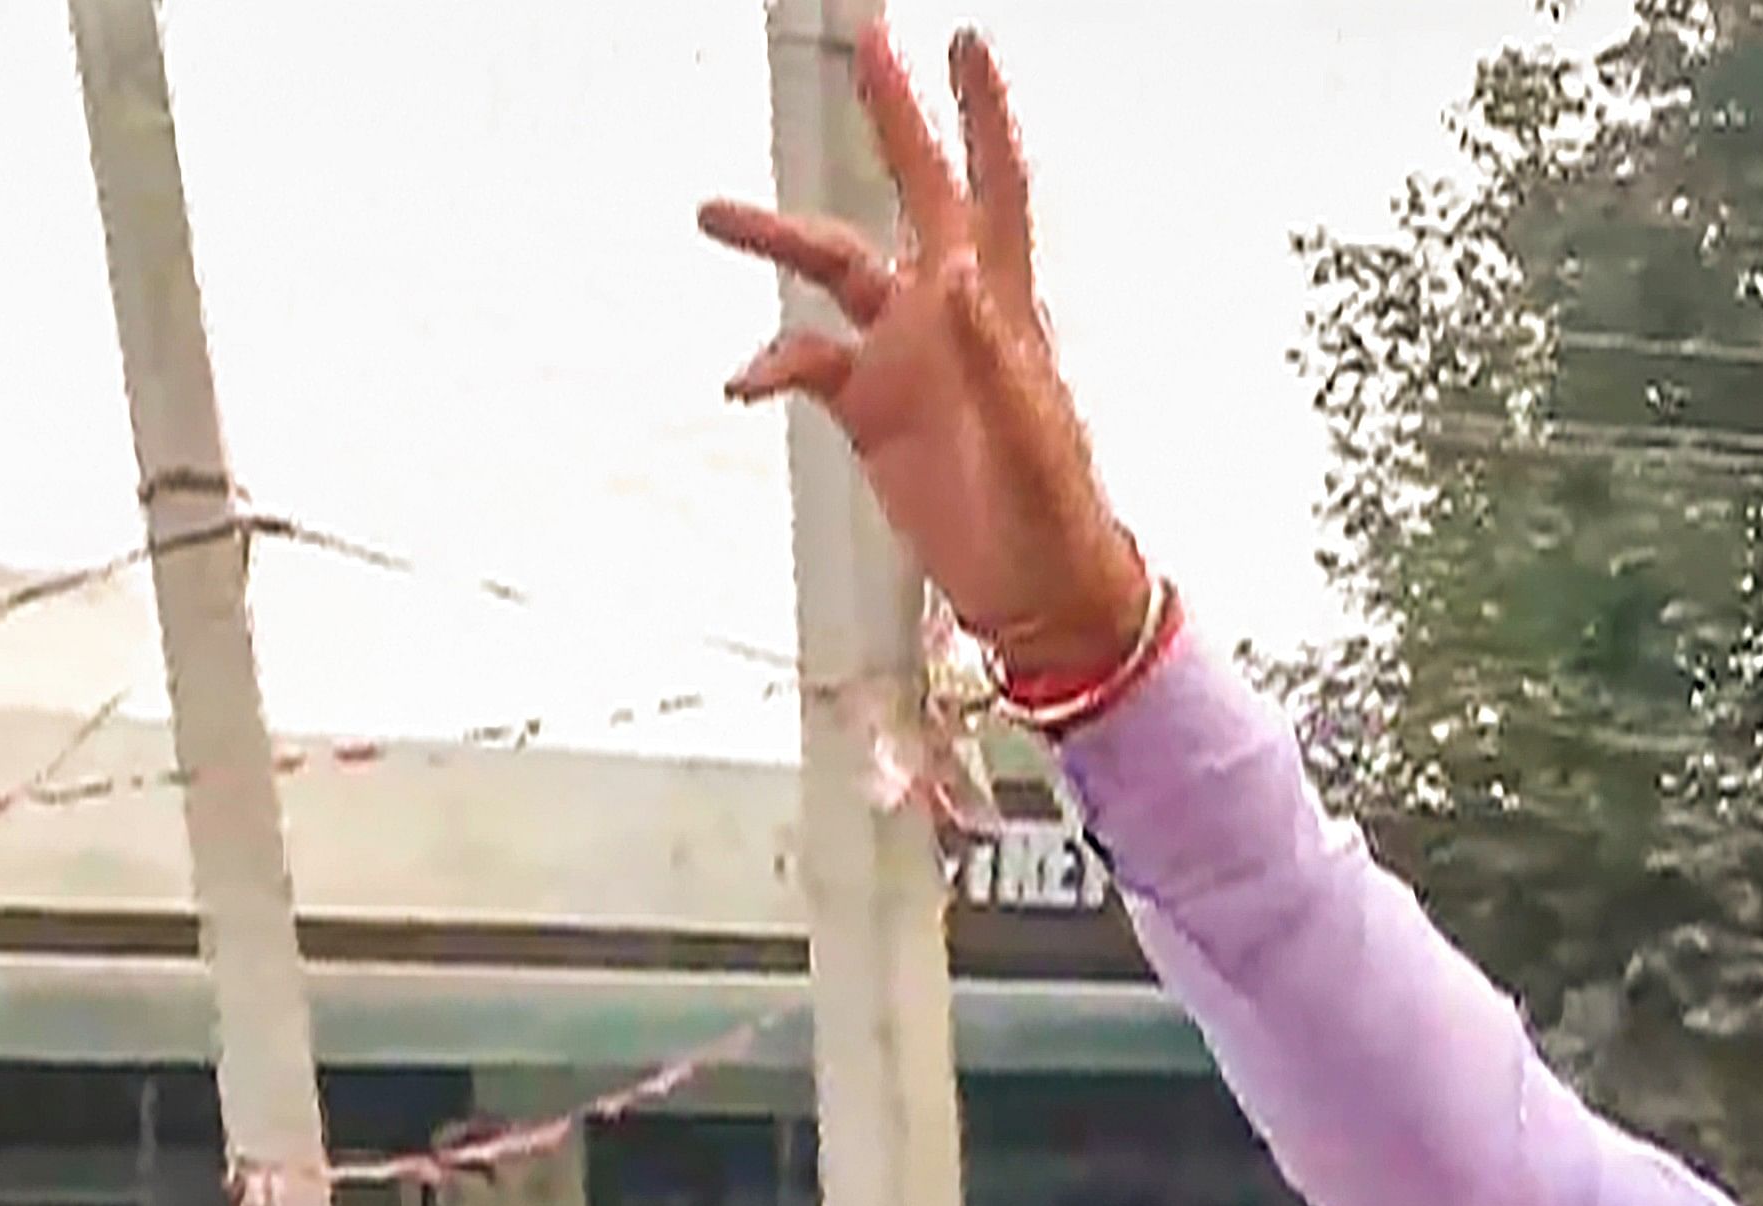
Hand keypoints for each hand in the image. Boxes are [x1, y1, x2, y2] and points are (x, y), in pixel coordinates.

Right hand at [698, 23, 1149, 681]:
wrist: (1032, 593)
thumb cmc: (1050, 514)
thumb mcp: (1026, 435)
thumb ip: (991, 353)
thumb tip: (954, 270)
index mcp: (1000, 307)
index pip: (994, 187)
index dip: (981, 116)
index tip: (964, 42)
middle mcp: (949, 315)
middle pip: (913, 195)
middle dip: (891, 119)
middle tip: (866, 42)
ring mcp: (906, 358)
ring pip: (833, 272)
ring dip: (778, 241)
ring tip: (712, 214)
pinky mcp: (872, 409)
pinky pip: (804, 363)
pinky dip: (768, 363)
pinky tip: (741, 382)